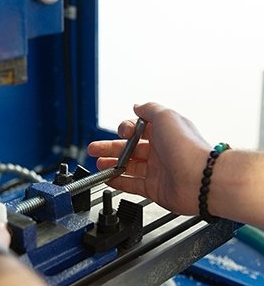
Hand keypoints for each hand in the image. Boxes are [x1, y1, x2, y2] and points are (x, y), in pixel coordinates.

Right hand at [88, 102, 210, 214]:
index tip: (122, 132)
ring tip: (98, 164)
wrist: (200, 178)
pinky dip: (118, 182)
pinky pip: (132, 185)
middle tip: (94, 148)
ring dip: (111, 164)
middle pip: (128, 148)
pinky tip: (107, 179)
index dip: (126, 129)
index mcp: (163, 133)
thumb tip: (137, 105)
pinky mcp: (154, 188)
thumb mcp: (166, 116)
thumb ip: (149, 109)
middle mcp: (160, 151)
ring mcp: (156, 170)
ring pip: (128, 166)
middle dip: (109, 147)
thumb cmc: (186, 147)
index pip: (138, 130)